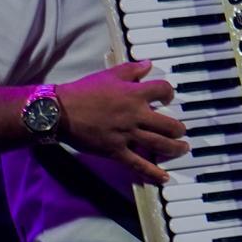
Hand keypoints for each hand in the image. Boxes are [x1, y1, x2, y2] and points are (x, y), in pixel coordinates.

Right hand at [56, 61, 186, 183]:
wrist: (59, 112)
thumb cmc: (83, 91)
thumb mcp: (109, 74)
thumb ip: (132, 70)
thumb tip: (148, 64)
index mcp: (135, 94)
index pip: (164, 90)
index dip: (169, 93)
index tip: (168, 98)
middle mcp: (135, 115)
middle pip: (169, 124)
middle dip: (179, 129)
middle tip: (181, 131)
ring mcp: (127, 135)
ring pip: (159, 144)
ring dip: (175, 148)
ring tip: (182, 149)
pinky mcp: (115, 151)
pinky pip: (138, 164)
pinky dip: (153, 172)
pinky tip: (164, 178)